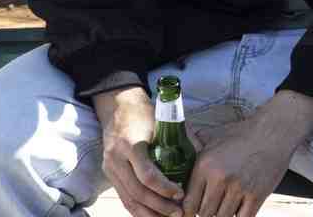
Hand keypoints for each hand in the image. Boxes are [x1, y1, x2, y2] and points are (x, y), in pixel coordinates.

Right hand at [94, 86, 185, 216]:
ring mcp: (110, 169)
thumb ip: (181, 138)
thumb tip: (203, 155)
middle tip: (179, 213)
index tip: (181, 194)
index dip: (164, 188)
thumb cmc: (145, 114)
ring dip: (149, 213)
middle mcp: (116, 159)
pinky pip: (124, 198)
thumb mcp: (162, 122)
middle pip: (137, 192)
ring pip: (128, 200)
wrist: (118, 108)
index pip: (147, 175)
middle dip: (159, 206)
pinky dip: (138, 210)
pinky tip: (154, 215)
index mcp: (131, 145)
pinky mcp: (109, 175)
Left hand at [182, 90, 312, 216]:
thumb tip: (176, 164)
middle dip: (207, 213)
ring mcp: (239, 188)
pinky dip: (240, 216)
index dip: (189, 211)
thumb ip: (193, 156)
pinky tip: (239, 209)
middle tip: (212, 208)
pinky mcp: (257, 195)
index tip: (193, 212)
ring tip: (226, 206)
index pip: (189, 203)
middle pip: (205, 213)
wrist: (274, 131)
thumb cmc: (242, 136)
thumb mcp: (213, 141)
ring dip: (224, 215)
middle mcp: (220, 178)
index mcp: (205, 166)